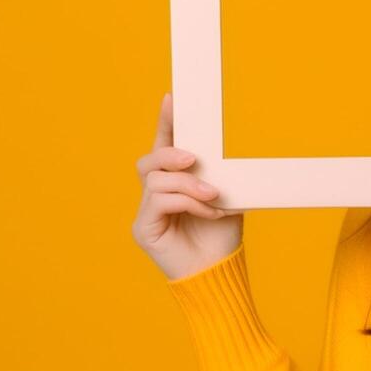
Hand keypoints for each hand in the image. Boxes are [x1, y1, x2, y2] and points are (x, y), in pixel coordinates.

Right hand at [131, 92, 244, 280]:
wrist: (218, 272)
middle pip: (150, 160)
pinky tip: (208, 211)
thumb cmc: (222, 236)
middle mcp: (155, 194)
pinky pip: (160, 201)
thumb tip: (223, 152)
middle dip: (171, 154)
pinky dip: (188, 202)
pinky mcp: (143, 228)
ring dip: (189, 184)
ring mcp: (147, 211)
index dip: (166, 122)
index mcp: (174, 183)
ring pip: (157, 180)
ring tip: (214, 196)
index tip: (172, 98)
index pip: (165, 147)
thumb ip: (217, 175)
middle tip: (193, 160)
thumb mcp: (226, 196)